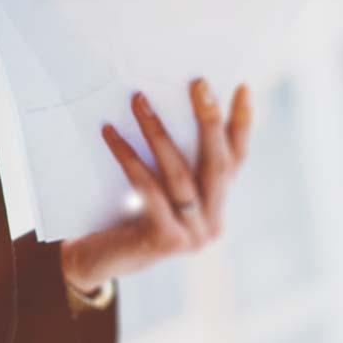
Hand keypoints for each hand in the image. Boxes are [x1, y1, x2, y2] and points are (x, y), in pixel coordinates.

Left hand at [59, 78, 252, 293]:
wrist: (100, 259)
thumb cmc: (126, 212)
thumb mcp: (155, 186)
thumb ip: (170, 160)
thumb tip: (158, 99)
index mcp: (216, 205)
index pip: (236, 159)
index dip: (241, 124)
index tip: (241, 87)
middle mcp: (213, 222)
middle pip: (218, 164)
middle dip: (209, 120)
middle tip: (198, 83)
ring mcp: (194, 235)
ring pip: (179, 174)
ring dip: (158, 131)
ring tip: (138, 99)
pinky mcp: (167, 240)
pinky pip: (147, 189)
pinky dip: (128, 157)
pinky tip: (109, 132)